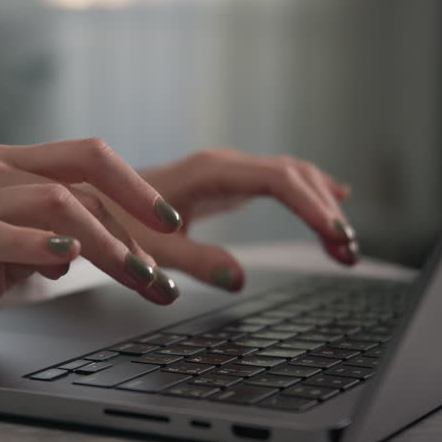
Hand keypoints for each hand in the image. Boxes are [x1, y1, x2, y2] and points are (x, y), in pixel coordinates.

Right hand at [0, 138, 186, 347]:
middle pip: (82, 172)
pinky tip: (66, 257)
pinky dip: (39, 244)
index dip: (136, 191)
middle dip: (135, 213)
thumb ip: (42, 245)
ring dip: (104, 241)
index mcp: (7, 170)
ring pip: (53, 202)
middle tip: (169, 253)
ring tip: (135, 273)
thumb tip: (83, 249)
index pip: (87, 162)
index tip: (173, 226)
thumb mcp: (2, 258)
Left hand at [98, 148, 356, 290]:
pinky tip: (331, 203)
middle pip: (293, 175)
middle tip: (349, 251)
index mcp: (210, 171)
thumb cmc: (115, 223)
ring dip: (320, 205)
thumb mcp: (151, 251)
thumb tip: (239, 278)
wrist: (92, 200)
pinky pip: (278, 182)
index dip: (313, 207)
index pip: (279, 180)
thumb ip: (195, 262)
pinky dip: (307, 196)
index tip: (337, 237)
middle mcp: (222, 163)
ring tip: (344, 245)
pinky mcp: (225, 181)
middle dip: (325, 210)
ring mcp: (226, 169)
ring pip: (290, 176)